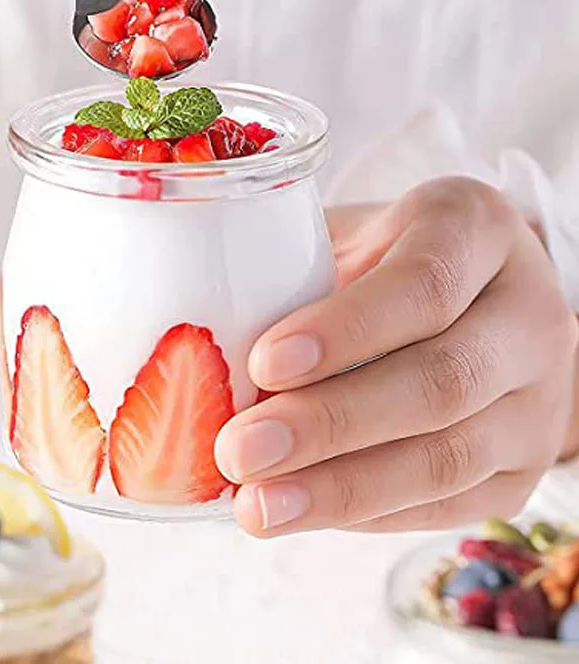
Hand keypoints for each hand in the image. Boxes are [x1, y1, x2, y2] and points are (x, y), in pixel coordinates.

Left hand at [215, 177, 578, 536]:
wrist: (470, 302)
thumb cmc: (382, 262)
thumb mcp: (347, 237)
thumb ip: (295, 276)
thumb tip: (203, 353)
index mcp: (477, 230)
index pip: (426, 283)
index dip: (347, 329)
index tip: (264, 362)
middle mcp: (528, 312)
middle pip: (442, 380)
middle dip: (331, 424)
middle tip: (240, 451)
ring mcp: (539, 398)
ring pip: (449, 457)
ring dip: (343, 489)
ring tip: (257, 505)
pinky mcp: (524, 466)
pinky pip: (449, 503)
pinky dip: (367, 513)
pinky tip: (303, 512)